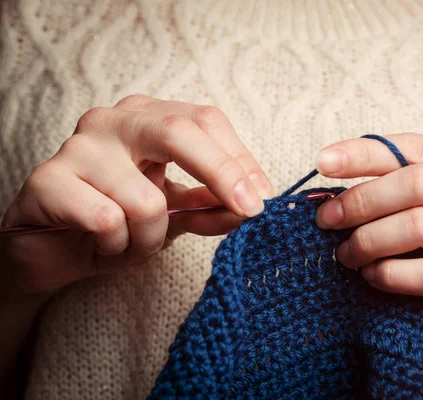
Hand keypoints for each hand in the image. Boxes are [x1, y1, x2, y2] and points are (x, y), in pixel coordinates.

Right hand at [1, 95, 272, 295]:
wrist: (52, 251)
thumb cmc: (119, 224)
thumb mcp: (175, 215)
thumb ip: (210, 206)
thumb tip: (250, 206)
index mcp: (148, 118)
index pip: (205, 120)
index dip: (240, 159)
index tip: (261, 197)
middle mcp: (113, 121)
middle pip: (178, 131)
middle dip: (222, 175)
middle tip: (246, 212)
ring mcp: (77, 146)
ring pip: (146, 200)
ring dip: (151, 238)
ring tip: (133, 243)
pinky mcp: (47, 180)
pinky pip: (107, 221)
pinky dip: (117, 246)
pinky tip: (102, 244)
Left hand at [314, 133, 422, 360]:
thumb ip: (400, 191)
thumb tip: (331, 193)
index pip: (411, 147)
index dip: (362, 153)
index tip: (323, 163)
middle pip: (412, 183)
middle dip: (360, 201)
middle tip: (327, 220)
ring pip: (417, 226)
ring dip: (368, 241)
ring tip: (346, 255)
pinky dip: (390, 275)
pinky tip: (374, 277)